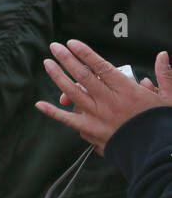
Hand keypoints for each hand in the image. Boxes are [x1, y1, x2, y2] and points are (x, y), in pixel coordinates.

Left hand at [35, 40, 171, 154]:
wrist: (157, 154)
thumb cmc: (161, 124)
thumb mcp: (168, 98)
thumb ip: (164, 75)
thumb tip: (161, 54)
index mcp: (127, 91)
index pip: (101, 67)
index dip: (85, 53)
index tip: (72, 42)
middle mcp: (109, 102)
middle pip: (83, 76)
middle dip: (66, 59)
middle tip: (54, 47)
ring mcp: (98, 116)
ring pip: (73, 93)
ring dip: (58, 76)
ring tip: (47, 63)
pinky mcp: (91, 131)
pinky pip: (68, 120)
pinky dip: (53, 112)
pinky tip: (39, 104)